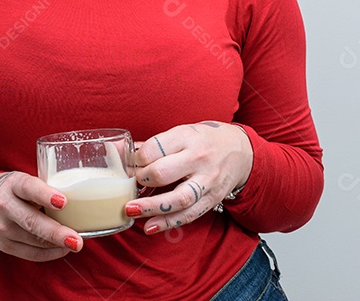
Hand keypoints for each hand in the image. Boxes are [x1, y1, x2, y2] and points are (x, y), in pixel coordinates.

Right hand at [0, 170, 83, 260]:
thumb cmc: (14, 190)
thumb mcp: (24, 180)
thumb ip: (44, 188)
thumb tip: (81, 199)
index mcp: (13, 184)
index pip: (28, 188)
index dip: (45, 195)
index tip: (63, 202)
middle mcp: (4, 206)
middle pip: (32, 221)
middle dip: (56, 232)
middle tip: (77, 239)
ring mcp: (2, 228)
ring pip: (34, 240)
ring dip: (57, 244)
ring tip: (75, 243)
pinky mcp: (4, 245)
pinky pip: (31, 253)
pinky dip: (50, 253)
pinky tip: (62, 249)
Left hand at [126, 122, 252, 234]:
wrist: (239, 150)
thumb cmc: (203, 141)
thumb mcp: (181, 133)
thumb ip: (153, 145)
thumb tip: (119, 151)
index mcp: (187, 137)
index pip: (155, 148)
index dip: (137, 159)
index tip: (130, 166)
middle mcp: (198, 158)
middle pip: (164, 172)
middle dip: (142, 180)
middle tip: (132, 185)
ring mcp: (207, 180)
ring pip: (179, 198)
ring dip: (152, 207)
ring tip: (131, 211)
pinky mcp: (212, 198)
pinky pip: (189, 214)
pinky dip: (168, 222)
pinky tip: (150, 226)